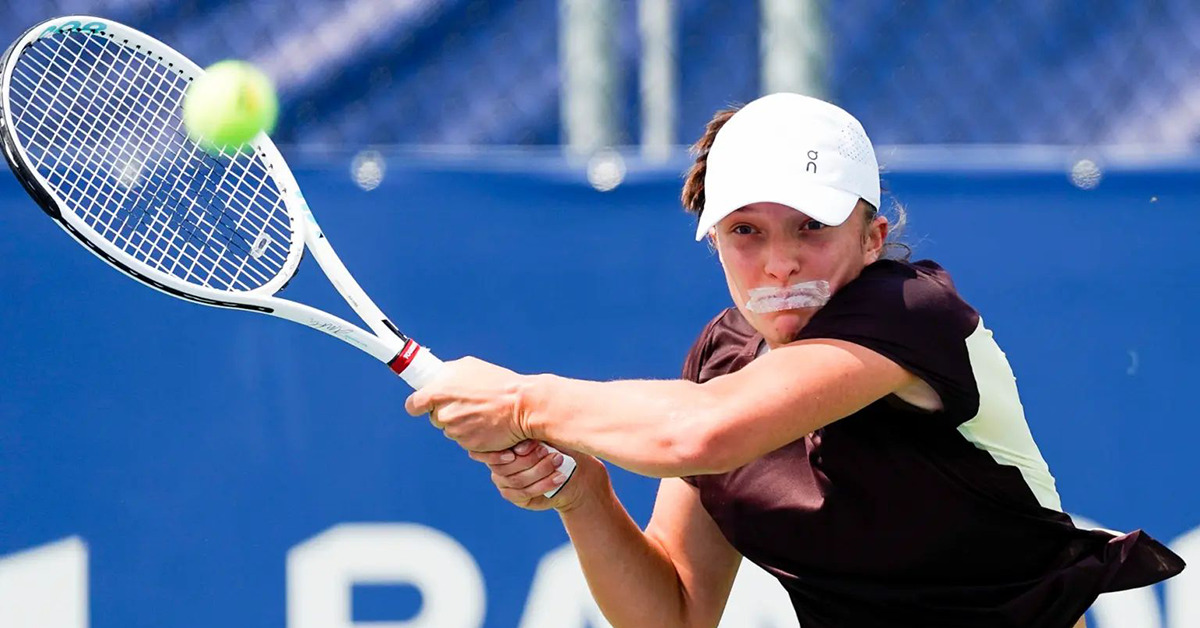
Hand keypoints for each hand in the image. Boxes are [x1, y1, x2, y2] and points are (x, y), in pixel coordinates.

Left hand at [404, 356, 531, 451]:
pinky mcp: (467, 444)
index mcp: (438, 391)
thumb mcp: (470, 367)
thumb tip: (438, 379)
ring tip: (482, 412)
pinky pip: (465, 440)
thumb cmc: (499, 384)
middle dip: (447, 412)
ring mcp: (455, 430)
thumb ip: (447, 374)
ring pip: (451, 429)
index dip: (419, 406)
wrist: (523, 405)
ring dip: (462, 424)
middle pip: (435, 417)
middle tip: (467, 404)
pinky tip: (487, 424)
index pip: (413, 405)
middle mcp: (443, 412)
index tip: (423, 405)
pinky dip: (474, 434)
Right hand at [470, 440, 601, 511]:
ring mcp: (504, 481)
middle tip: (550, 451)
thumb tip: (525, 431)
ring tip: (558, 461)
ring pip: (517, 479)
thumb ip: (533, 430)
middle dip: (531, 459)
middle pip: (507, 465)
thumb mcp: (546, 433)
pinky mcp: (515, 496)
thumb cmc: (556, 444)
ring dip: (540, 470)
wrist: (570, 468)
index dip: (516, 447)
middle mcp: (498, 462)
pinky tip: (559, 477)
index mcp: (501, 443)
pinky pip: (525, 493)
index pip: (497, 448)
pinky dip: (544, 485)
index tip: (536, 442)